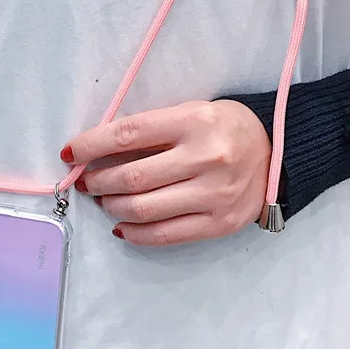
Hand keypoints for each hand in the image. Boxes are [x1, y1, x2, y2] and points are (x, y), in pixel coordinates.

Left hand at [63, 100, 270, 245]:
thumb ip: (151, 131)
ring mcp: (214, 194)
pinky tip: (122, 225)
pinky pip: (165, 235)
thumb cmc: (224, 128)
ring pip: (144, 209)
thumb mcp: (191, 113)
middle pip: (132, 176)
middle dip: (98, 181)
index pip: (129, 134)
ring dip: (112, 207)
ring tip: (105, 200)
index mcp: (195, 121)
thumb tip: (98, 152)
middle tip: (87, 181)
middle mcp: (206, 157)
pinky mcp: (219, 223)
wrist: (279, 154)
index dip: (92, 145)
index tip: (70, 153)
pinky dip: (134, 233)